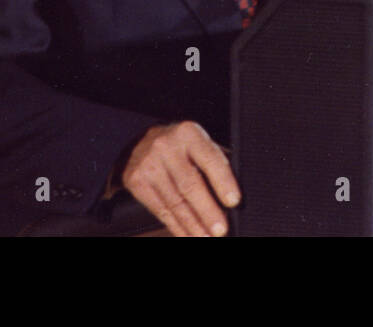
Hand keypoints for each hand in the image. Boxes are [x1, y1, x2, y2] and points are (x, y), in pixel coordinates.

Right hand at [121, 121, 240, 236]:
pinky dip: (177, 227)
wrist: (140, 144)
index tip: (233, 201)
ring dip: (193, 225)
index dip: (222, 181)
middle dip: (207, 211)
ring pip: (175, 202)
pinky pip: (161, 210)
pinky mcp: (137, 182)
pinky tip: (188, 235)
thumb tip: (235, 197)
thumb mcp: (199, 143)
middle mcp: (166, 147)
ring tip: (206, 237)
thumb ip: (217, 163)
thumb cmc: (180, 148)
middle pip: (189, 184)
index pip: (209, 158)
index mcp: (189, 133)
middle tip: (221, 230)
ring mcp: (149, 164)